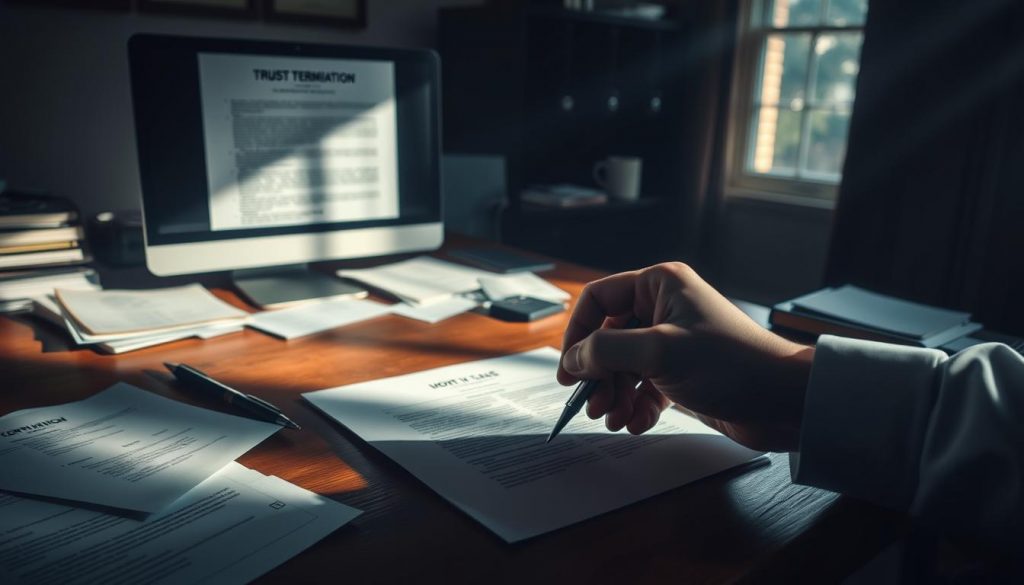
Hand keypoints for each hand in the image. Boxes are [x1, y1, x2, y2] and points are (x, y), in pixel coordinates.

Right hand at [557, 263, 814, 451]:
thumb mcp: (660, 351)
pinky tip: (637, 423)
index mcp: (659, 284)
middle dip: (598, 375)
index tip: (569, 370)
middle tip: (594, 405)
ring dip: (614, 395)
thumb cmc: (730, 363)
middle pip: (607, 338)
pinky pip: (643, 387)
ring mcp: (672, 341)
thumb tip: (572, 360)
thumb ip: (607, 351)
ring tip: (615, 419)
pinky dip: (636, 406)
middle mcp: (663, 307)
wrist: (783, 401)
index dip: (577, 333)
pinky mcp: (681, 373)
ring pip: (622, 366)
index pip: (598, 300)